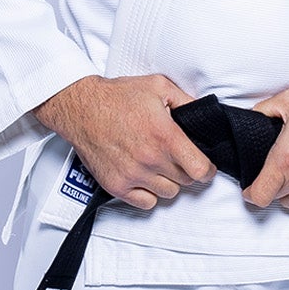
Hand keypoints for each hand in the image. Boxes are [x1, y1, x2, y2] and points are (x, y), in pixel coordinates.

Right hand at [32, 74, 214, 210]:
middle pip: (185, 181)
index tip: (205, 166)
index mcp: (165, 136)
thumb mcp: (159, 86)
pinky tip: (144, 177)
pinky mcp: (117, 185)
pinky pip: (145, 203)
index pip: (200, 170)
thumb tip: (204, 115)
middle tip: (175, 156)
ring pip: (168, 193)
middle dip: (185, 170)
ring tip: (158, 164)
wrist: (81, 107)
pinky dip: (148, 194)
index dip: (207, 170)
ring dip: (168, 181)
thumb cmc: (117, 97)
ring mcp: (133, 175)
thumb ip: (186, 101)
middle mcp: (150, 159)